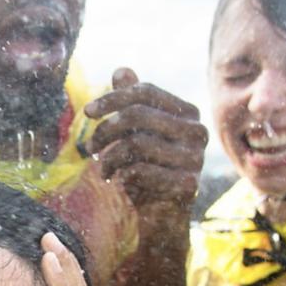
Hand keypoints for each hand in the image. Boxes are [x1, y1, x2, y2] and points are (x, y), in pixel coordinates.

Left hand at [85, 67, 206, 247]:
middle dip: (105, 131)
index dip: (113, 98)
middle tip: (89, 148)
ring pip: (136, 144)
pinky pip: (141, 171)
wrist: (161, 215)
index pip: (146, 92)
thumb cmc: (147, 169)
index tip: (87, 112)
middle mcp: (198, 132)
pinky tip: (117, 182)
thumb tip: (122, 70)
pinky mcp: (187, 184)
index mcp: (188, 113)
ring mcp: (196, 158)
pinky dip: (121, 176)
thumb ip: (132, 104)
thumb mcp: (135, 135)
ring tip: (102, 169)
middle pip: (138, 115)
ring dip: (109, 158)